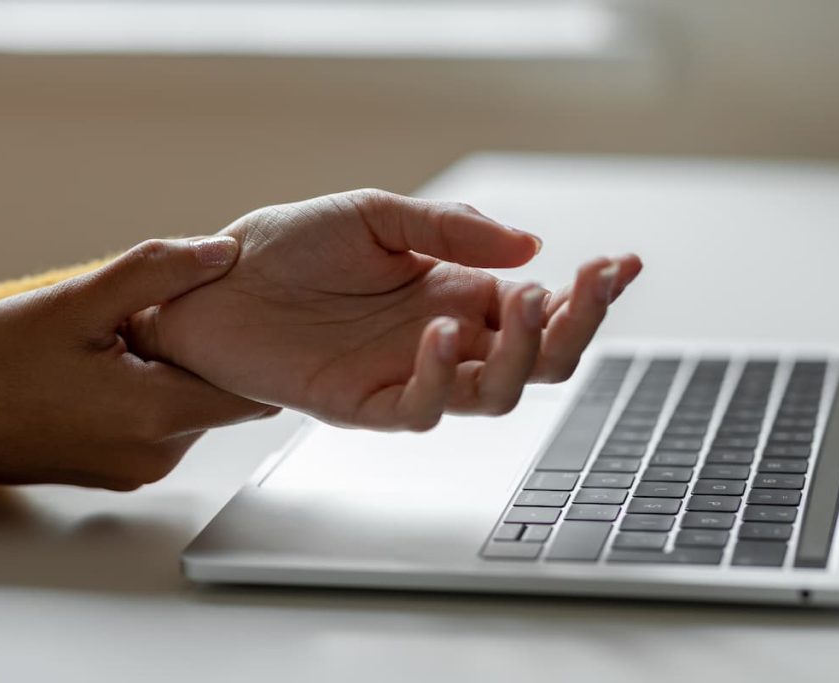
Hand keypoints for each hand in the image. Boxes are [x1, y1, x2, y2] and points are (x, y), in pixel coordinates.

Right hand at [0, 237, 278, 498]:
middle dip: (210, 351)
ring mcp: (137, 469)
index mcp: (157, 417)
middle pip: (224, 398)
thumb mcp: (75, 302)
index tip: (243, 309)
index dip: (256, 345)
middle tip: (171, 310)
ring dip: (176, 368)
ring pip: (191, 408)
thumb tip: (223, 252)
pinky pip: (159, 424)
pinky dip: (152, 389)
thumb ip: (158, 273)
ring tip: (130, 333)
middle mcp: (157, 456)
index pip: (255, 391)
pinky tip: (113, 361)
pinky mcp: (117, 470)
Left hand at [132, 190, 640, 429]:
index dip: (588, 291)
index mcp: (455, 293)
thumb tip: (529, 246)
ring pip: (496, 391)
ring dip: (520, 351)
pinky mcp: (365, 404)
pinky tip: (437, 332)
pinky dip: (439, 376)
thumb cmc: (289, 247)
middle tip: (587, 284)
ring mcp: (408, 375)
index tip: (624, 263)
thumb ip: (449, 231)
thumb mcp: (376, 215)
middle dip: (575, 325)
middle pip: (538, 358)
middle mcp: (443, 340)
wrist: (214, 284)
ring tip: (518, 302)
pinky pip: (421, 407)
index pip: (541, 305)